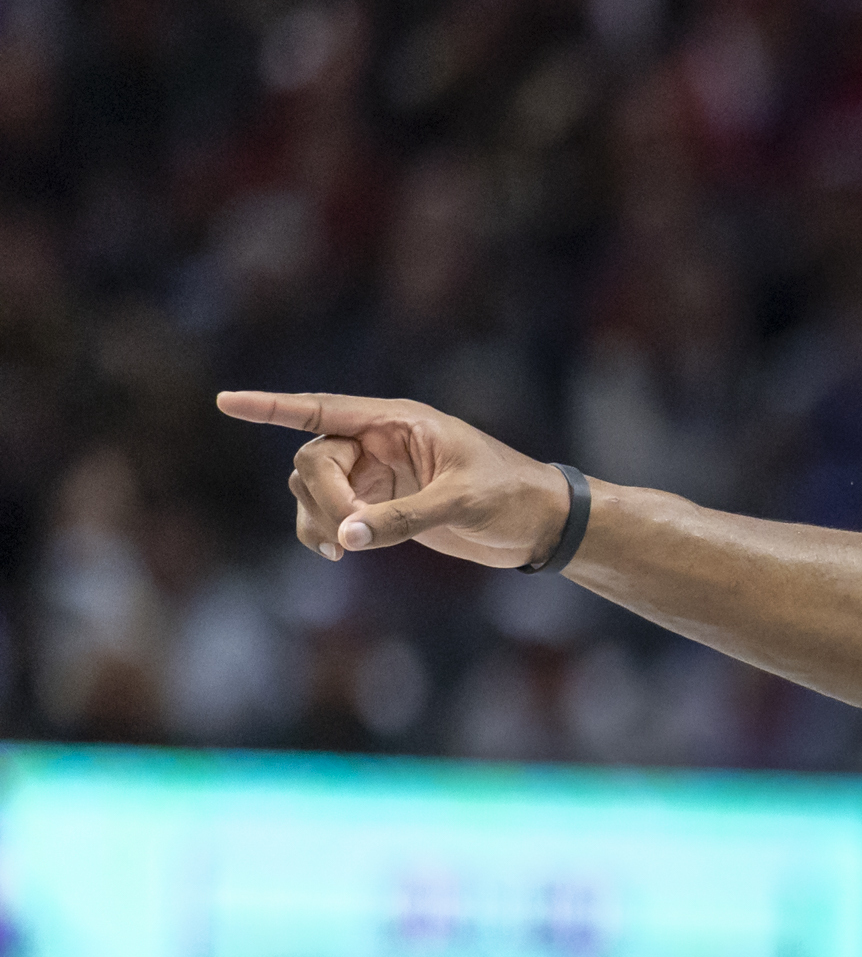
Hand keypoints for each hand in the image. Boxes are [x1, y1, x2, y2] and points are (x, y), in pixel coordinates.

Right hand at [214, 389, 571, 569]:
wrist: (540, 524)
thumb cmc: (511, 497)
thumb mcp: (461, 503)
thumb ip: (403, 519)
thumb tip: (346, 535)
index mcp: (398, 422)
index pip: (323, 409)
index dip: (272, 408)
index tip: (226, 403)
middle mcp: (380, 442)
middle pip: (314, 459)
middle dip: (321, 497)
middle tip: (347, 536)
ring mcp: (378, 473)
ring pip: (315, 488)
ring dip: (316, 518)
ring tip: (339, 551)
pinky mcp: (380, 504)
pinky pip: (331, 513)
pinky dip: (324, 531)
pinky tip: (337, 553)